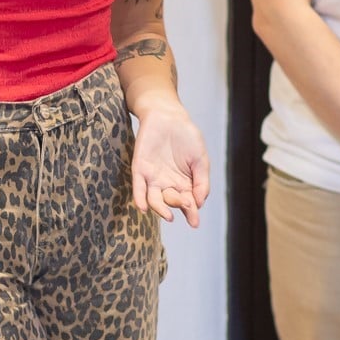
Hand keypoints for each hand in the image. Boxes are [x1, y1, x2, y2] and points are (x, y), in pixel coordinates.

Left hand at [130, 97, 209, 226]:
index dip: (191, 213)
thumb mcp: (201, 159)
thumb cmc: (187, 136)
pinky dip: (140, 198)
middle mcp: (168, 184)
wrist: (169, 116)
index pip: (188, 203)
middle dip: (179, 206)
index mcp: (184, 183)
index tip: (194, 223)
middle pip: (172, 203)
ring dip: (160, 209)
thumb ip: (202, 182)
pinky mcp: (140, 168)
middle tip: (186, 204)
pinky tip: (143, 207)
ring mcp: (153, 177)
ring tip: (167, 215)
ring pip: (154, 199)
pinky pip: (138, 186)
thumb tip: (199, 203)